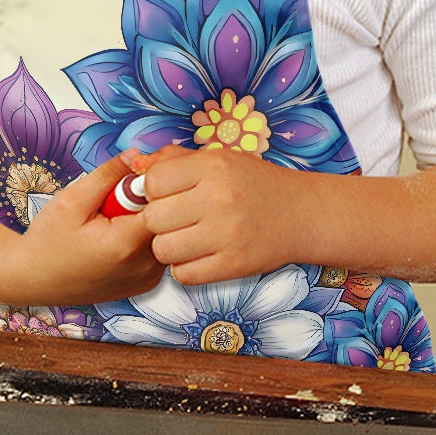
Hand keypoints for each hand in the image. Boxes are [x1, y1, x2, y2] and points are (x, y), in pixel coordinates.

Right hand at [16, 153, 165, 303]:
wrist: (36, 280)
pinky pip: (158, 250)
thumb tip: (137, 155)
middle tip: (118, 198)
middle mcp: (144, 266)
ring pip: (165, 234)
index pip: (165, 202)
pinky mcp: (148, 283)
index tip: (134, 176)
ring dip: (148, 219)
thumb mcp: (72, 200)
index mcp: (126, 245)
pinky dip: (144, 238)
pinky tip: (120, 236)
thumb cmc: (48, 242)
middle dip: (149, 199)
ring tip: (115, 219)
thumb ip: (108, 175)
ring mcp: (148, 278)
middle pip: (169, 219)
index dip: (153, 183)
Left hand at [139, 146, 305, 284]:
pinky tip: (199, 256)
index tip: (166, 196)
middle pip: (152, 218)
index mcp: (213, 165)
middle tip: (176, 220)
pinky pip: (183, 274)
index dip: (152, 192)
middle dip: (158, 221)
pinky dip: (185, 268)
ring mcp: (227, 234)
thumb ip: (173, 160)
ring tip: (186, 239)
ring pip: (163, 250)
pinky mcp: (234, 264)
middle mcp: (219, 198)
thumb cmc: (253, 184)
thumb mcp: (218, 159)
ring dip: (168, 247)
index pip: (152, 182)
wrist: (302, 214)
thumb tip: (133, 167)